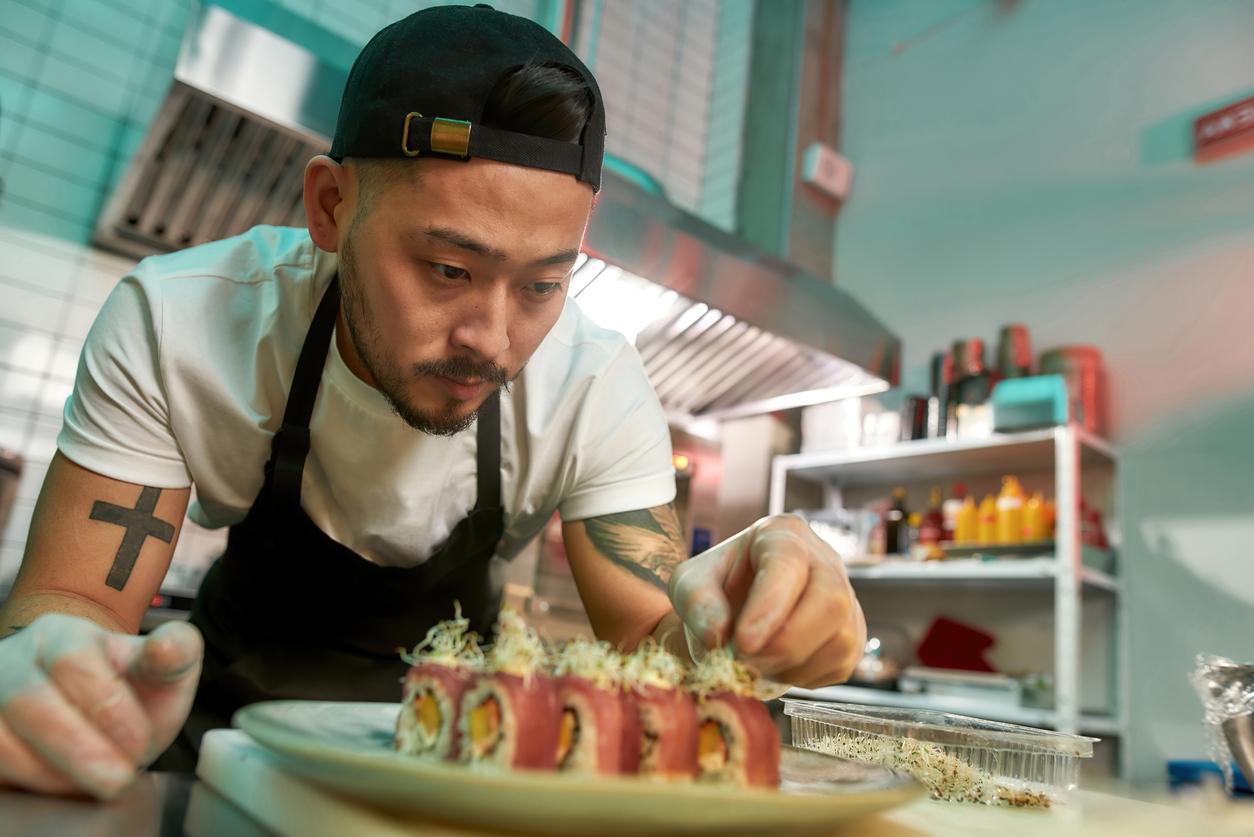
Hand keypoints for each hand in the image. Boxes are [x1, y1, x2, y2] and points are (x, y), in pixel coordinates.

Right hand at [0, 614, 201, 798]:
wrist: (99, 723)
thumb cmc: (129, 693)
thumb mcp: (162, 672)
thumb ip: (176, 653)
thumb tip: (169, 645)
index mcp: (64, 635)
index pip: (73, 660)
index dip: (107, 706)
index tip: (140, 744)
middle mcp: (16, 661)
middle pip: (27, 699)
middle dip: (78, 748)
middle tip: (118, 778)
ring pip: (1, 738)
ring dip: (52, 771)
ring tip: (98, 781)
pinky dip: (29, 781)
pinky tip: (67, 785)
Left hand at [668, 514, 865, 687]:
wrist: (733, 609)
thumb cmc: (715, 588)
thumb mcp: (689, 584)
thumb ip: (697, 603)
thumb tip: (718, 635)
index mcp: (781, 534)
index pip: (788, 562)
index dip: (770, 605)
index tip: (743, 642)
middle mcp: (823, 559)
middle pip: (831, 600)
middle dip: (788, 643)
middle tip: (746, 662)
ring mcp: (845, 595)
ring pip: (842, 638)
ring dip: (793, 665)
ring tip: (755, 665)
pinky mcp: (852, 631)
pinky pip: (841, 663)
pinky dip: (805, 677)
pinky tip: (777, 667)